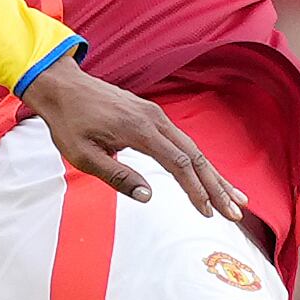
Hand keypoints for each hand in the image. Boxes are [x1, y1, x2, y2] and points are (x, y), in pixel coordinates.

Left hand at [17, 55, 247, 220]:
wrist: (62, 87)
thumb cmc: (69, 123)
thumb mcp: (83, 156)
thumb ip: (116, 176)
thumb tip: (148, 196)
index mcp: (139, 130)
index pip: (179, 164)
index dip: (196, 190)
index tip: (209, 212)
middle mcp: (155, 120)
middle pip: (196, 156)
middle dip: (217, 186)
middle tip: (236, 212)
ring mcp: (156, 115)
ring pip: (193, 148)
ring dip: (214, 175)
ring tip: (235, 198)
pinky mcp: (152, 115)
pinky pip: (183, 141)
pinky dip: (200, 161)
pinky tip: (209, 176)